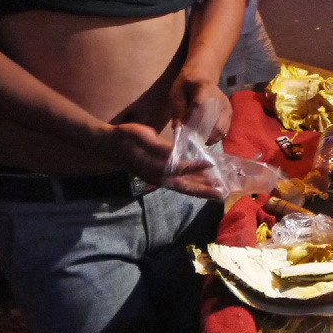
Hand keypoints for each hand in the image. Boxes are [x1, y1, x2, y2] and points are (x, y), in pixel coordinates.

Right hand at [103, 122, 225, 199]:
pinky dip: (191, 184)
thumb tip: (177, 155)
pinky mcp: (159, 177)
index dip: (196, 166)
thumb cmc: (128, 138)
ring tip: (217, 190)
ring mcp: (158, 179)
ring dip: (200, 189)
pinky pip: (179, 183)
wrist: (111, 145)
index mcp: (155, 168)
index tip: (211, 164)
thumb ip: (162, 149)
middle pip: (185, 186)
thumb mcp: (145, 138)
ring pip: (183, 187)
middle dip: (204, 190)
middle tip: (222, 193)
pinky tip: (201, 182)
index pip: (180, 169)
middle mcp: (159, 177)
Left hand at [169, 71, 231, 143]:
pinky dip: (214, 137)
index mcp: (205, 89)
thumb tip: (178, 129)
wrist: (202, 76)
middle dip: (201, 136)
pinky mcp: (230, 114)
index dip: (192, 123)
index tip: (182, 132)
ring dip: (208, 138)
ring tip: (196, 140)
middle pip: (215, 124)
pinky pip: (224, 130)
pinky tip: (204, 137)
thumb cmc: (186, 85)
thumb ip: (177, 110)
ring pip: (221, 130)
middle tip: (189, 141)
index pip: (202, 109)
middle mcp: (220, 99)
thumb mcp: (176, 93)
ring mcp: (227, 107)